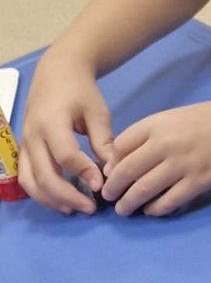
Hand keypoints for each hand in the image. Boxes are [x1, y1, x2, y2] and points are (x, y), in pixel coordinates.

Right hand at [17, 56, 113, 212]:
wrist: (56, 73)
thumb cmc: (80, 92)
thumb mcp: (97, 112)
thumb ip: (104, 140)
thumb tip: (113, 170)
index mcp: (52, 122)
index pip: (65, 155)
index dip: (83, 173)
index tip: (102, 185)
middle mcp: (33, 136)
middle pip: (44, 175)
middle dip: (67, 196)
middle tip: (91, 208)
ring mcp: (25, 144)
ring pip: (30, 182)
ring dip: (51, 200)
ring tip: (75, 209)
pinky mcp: (24, 150)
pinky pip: (27, 178)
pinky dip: (41, 193)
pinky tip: (61, 201)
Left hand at [99, 98, 210, 214]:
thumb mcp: (177, 116)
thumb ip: (151, 133)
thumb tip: (125, 159)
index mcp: (158, 123)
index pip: (120, 146)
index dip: (110, 163)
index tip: (108, 173)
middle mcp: (165, 143)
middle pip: (126, 170)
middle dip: (113, 188)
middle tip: (109, 197)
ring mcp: (182, 164)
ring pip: (144, 189)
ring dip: (129, 203)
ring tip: (124, 210)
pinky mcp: (199, 182)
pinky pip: (169, 201)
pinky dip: (156, 209)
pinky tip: (152, 211)